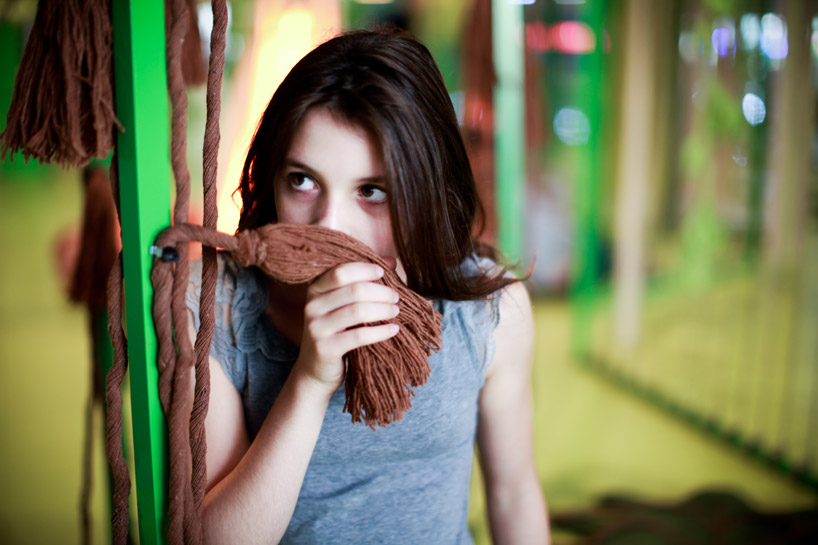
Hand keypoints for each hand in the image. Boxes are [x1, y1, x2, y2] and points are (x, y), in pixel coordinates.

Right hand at [293, 262, 399, 394]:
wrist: (315, 370)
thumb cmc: (336, 332)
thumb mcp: (343, 304)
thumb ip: (363, 281)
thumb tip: (391, 260)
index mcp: (315, 289)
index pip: (341, 271)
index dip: (364, 269)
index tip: (384, 272)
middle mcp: (312, 306)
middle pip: (353, 290)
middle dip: (380, 291)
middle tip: (396, 296)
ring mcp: (316, 328)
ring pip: (357, 311)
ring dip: (382, 309)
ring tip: (396, 311)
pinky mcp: (325, 349)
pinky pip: (358, 336)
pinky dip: (380, 332)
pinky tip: (394, 330)